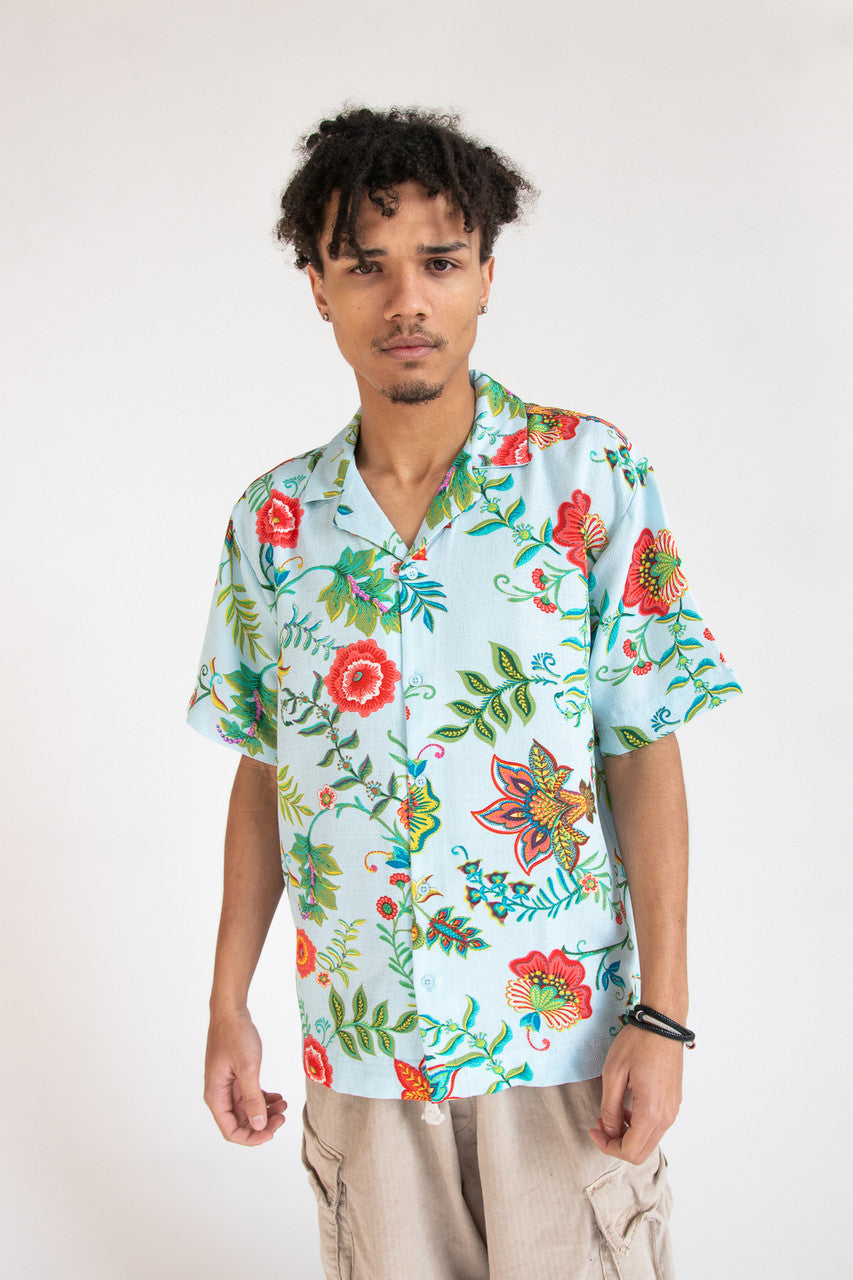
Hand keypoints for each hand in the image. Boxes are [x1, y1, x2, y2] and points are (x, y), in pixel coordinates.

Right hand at [204, 1009, 286, 1145]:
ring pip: (247, 1110)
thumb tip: (257, 1125)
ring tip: (284, 1105)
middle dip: (262, 1123)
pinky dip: (264, 1099)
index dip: (252, 1137)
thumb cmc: (235, 1036)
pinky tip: (278, 1096)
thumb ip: (252, 1098)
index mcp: (216, 1096)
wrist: (231, 1012)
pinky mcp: (236, 1077)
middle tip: (283, 1117)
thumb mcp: (248, 1068)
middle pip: (240, 1122)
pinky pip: (250, 1096)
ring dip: (265, 1111)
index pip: (231, 1131)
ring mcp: (228, 1086)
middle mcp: (219, 1094)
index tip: (272, 1131)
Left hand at [588, 1024, 682, 1164]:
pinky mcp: (674, 1102)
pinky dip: (639, 1125)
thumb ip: (610, 1108)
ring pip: (649, 1140)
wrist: (663, 1024)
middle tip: (600, 1122)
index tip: (593, 1129)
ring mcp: (673, 1110)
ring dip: (628, 1134)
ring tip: (611, 1112)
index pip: (630, 1151)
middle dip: (616, 1143)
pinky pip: (656, 1126)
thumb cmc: (637, 1044)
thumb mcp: (613, 1074)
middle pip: (641, 1152)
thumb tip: (610, 1131)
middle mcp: (667, 1117)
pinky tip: (626, 1106)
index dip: (607, 1146)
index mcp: (651, 1112)